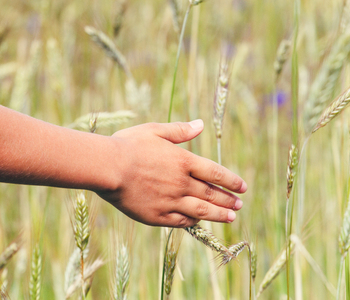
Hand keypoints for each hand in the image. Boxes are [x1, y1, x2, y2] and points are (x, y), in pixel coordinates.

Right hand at [97, 120, 246, 226]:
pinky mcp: (157, 216)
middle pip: (211, 194)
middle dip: (228, 200)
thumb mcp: (154, 131)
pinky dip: (193, 221)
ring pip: (201, 210)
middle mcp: (181, 183)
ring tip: (231, 217)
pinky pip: (180, 221)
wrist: (107, 167)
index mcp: (183, 161)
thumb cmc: (128, 145)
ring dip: (218, 214)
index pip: (215, 173)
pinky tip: (199, 221)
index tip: (243, 187)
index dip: (231, 181)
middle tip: (239, 205)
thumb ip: (179, 131)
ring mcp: (170, 201)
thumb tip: (201, 124)